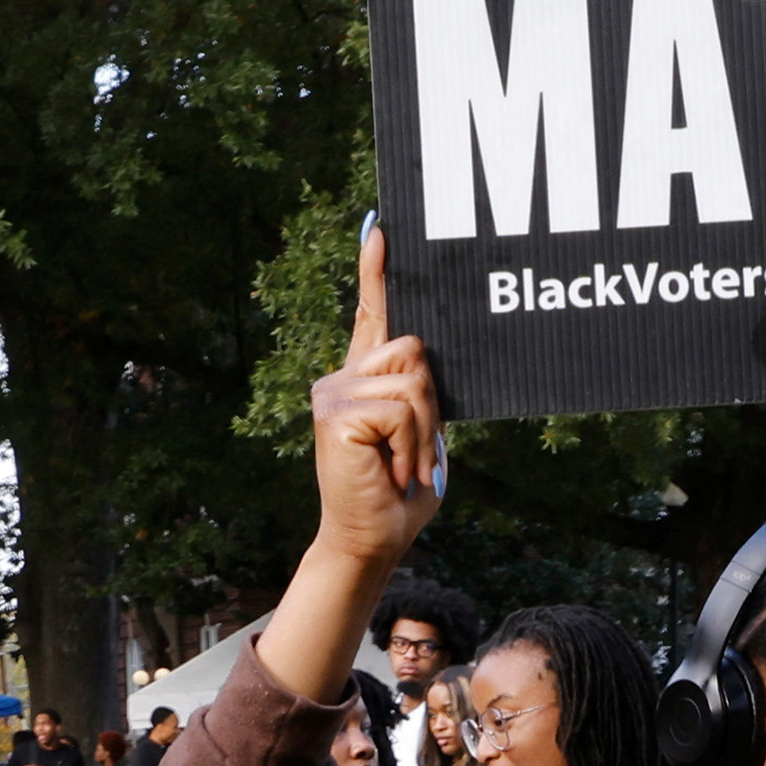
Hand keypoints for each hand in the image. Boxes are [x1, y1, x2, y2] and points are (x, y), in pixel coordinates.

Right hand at [309, 220, 446, 569]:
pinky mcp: (334, 412)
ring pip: (414, 380)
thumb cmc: (401, 491)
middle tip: (415, 454)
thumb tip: (422, 351)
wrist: (373, 539)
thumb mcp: (422, 433)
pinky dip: (411, 444)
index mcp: (364, 378)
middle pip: (415, 349)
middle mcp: (342, 377)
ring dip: (425, 433)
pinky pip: (402, 408)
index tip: (380, 227)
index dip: (376, 271)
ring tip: (403, 466)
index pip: (372, 313)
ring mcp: (333, 392)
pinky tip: (391, 471)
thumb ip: (421, 393)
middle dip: (432, 406)